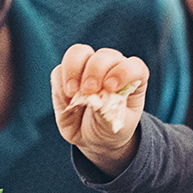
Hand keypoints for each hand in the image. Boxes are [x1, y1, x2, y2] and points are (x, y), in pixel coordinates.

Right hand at [51, 44, 150, 175]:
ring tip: (72, 92)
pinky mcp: (65, 76)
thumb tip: (93, 98)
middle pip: (104, 56)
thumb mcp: (117, 126)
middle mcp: (111, 68)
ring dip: (73, 69)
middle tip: (89, 91)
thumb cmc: (111, 129)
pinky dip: (60, 83)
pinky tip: (67, 100)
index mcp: (132, 78)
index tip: (111, 87)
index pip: (134, 66)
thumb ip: (109, 111)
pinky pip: (59, 70)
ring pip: (78, 53)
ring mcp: (87, 68)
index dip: (124, 72)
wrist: (93, 140)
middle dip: (95, 70)